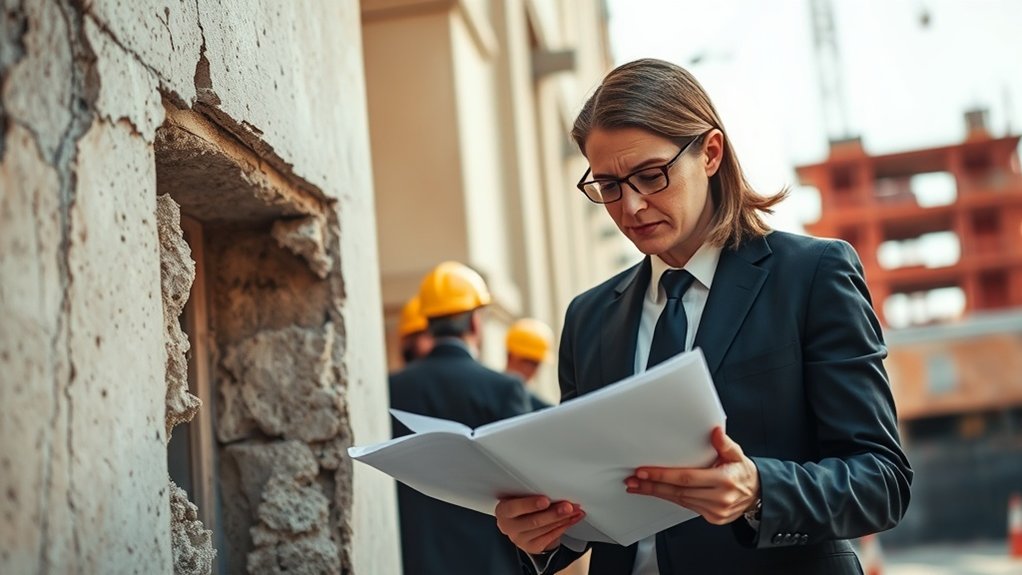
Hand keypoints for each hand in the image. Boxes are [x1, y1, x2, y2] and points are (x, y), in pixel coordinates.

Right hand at [494, 495, 585, 553]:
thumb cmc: (523, 507)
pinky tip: (572, 519)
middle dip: (554, 513)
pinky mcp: (531, 547)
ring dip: (563, 519)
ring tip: (575, 511)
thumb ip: (530, 493)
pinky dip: (564, 527)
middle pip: (533, 521)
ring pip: (544, 529)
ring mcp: (519, 539)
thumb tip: (553, 488)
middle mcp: (509, 526)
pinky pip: (550, 537)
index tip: (546, 500)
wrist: (524, 525)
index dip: (530, 504)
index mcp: (503, 510)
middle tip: (568, 506)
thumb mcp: (521, 497)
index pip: (513, 508)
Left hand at [624, 426, 759, 524]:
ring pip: (679, 501)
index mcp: (724, 481)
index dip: (663, 475)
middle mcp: (719, 498)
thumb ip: (724, 443)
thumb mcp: (737, 454)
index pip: (686, 478)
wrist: (757, 495)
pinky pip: (686, 507)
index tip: (645, 471)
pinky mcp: (711, 518)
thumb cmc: (743, 473)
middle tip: (633, 480)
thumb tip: (715, 431)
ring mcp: (715, 511)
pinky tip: (657, 492)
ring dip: (657, 493)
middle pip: (678, 492)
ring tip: (638, 486)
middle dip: (652, 486)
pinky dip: (670, 499)